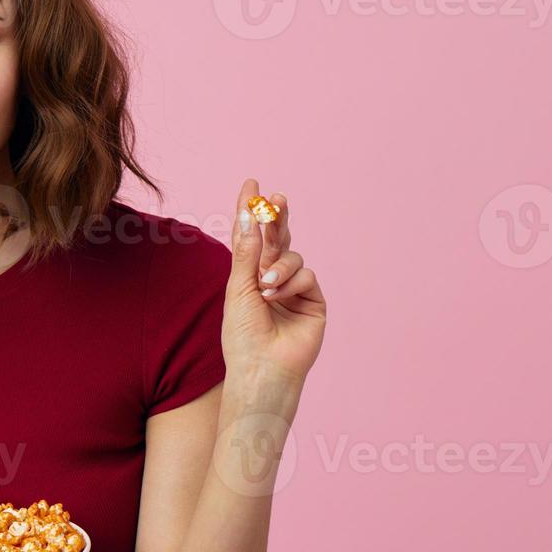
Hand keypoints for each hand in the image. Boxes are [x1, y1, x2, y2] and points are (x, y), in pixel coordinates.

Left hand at [223, 178, 326, 386]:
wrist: (262, 367)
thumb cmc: (242, 336)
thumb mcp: (239, 288)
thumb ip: (247, 251)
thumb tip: (250, 214)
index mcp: (249, 275)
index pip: (251, 236)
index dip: (251, 210)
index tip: (251, 184)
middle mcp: (272, 278)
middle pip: (276, 238)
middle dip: (276, 218)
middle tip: (275, 198)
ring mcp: (294, 289)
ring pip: (293, 255)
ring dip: (278, 266)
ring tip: (266, 286)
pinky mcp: (313, 301)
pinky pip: (307, 275)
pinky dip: (291, 282)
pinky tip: (278, 298)